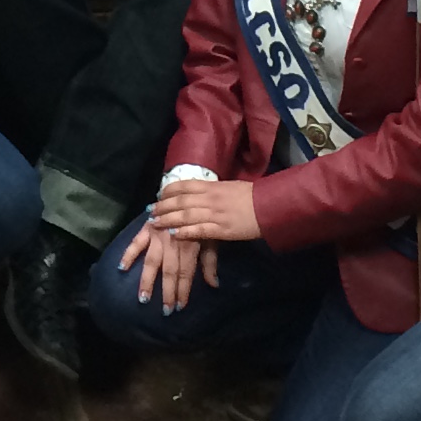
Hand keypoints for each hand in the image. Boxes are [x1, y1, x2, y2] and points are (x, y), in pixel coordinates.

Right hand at [116, 213, 211, 311]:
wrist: (187, 192)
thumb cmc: (200, 218)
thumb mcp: (210, 238)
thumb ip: (210, 262)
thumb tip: (214, 285)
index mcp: (190, 242)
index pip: (186, 271)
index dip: (183, 290)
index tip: (180, 306)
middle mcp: (173, 239)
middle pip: (170, 269)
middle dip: (168, 290)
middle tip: (165, 310)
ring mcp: (158, 233)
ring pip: (152, 260)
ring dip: (147, 279)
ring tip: (143, 297)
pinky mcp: (147, 226)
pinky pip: (136, 241)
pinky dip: (128, 253)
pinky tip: (122, 267)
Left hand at [143, 178, 260, 246]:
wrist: (269, 207)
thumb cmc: (251, 195)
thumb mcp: (230, 186)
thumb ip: (212, 190)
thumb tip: (198, 191)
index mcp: (212, 186)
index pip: (184, 186)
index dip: (169, 191)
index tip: (159, 195)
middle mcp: (210, 199)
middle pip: (180, 201)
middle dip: (163, 206)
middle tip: (151, 212)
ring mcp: (215, 215)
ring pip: (185, 216)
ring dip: (168, 219)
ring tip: (155, 223)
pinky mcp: (221, 230)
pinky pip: (199, 231)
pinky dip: (185, 232)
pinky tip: (173, 234)